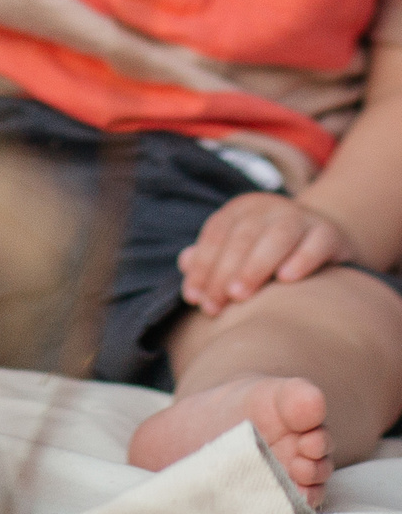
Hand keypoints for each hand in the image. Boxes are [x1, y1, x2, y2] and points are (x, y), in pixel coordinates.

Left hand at [178, 192, 356, 312]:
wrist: (326, 237)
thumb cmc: (269, 251)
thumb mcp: (239, 249)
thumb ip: (212, 256)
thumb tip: (184, 262)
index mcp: (241, 209)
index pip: (216, 235)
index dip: (202, 266)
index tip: (194, 298)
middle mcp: (269, 208)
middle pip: (242, 237)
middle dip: (223, 272)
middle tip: (214, 305)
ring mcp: (301, 217)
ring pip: (276, 237)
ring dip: (255, 266)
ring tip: (239, 295)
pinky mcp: (330, 233)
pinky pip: (316, 243)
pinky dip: (301, 259)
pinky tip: (287, 279)